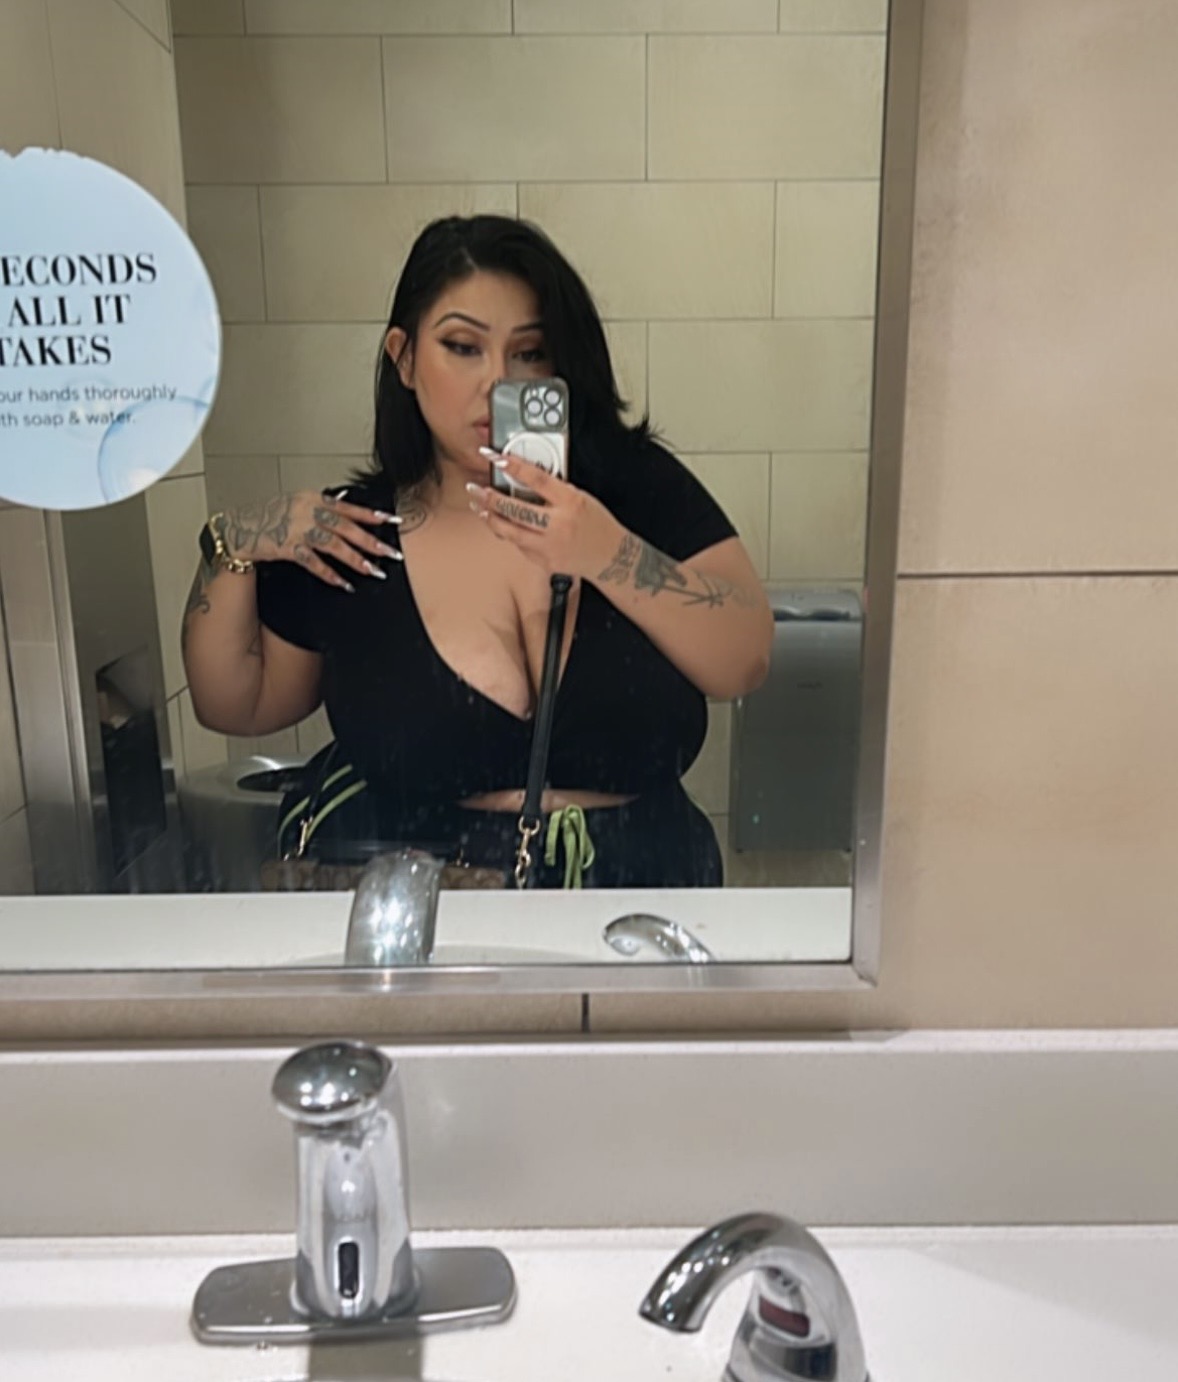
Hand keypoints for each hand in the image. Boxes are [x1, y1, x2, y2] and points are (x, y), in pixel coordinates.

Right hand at [218, 492, 401, 591]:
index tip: (393, 521)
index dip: (372, 515)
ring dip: (355, 559)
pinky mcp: (287, 546)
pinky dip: (330, 574)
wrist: (239, 527)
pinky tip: (343, 583)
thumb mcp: (298, 502)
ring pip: (333, 545)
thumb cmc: (270, 516)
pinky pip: (313, 563)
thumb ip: (323, 505)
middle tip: (390, 554)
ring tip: (372, 570)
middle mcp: (308, 511)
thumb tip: (346, 502)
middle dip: (371, 542)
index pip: (349, 507)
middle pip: (346, 527)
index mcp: (314, 498)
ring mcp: (297, 529)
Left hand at [466, 452, 623, 579]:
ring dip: (491, 518)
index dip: (512, 465)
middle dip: (490, 498)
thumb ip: (555, 490)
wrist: (613, 557)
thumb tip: (525, 480)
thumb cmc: (598, 525)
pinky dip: (510, 534)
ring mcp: (550, 546)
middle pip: (516, 509)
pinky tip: (503, 527)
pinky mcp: (545, 562)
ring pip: (510, 532)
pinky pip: (520, 546)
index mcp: (570, 502)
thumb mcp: (581, 498)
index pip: (536, 479)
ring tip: (480, 507)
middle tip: (475, 489)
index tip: (494, 456)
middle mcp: (558, 524)